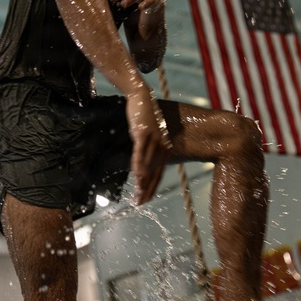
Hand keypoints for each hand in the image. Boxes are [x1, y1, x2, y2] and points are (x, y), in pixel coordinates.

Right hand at [125, 87, 170, 204]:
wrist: (142, 97)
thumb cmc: (144, 116)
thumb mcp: (147, 136)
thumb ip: (147, 149)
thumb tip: (141, 164)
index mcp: (164, 147)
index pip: (159, 172)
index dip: (153, 187)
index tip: (146, 198)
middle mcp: (162, 145)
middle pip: (155, 172)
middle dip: (148, 189)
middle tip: (141, 203)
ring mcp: (154, 140)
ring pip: (148, 165)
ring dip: (143, 182)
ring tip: (138, 194)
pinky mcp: (144, 133)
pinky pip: (141, 153)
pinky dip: (139, 166)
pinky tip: (136, 176)